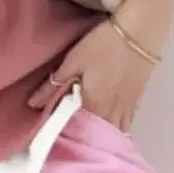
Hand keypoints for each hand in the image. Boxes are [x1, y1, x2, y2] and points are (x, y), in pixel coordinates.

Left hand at [27, 19, 158, 132]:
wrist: (141, 31)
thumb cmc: (103, 45)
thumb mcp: (74, 61)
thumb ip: (54, 84)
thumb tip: (32, 105)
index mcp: (92, 106)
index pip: (76, 132)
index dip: (65, 138)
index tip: (54, 140)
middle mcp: (111, 113)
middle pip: (97, 137)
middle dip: (84, 141)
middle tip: (70, 141)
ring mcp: (127, 108)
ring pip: (114, 133)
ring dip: (102, 138)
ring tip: (90, 139)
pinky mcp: (138, 100)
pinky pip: (126, 124)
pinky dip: (117, 130)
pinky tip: (111, 129)